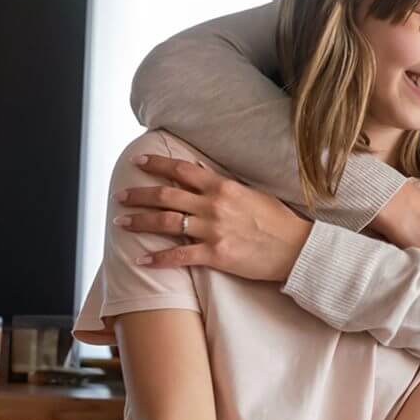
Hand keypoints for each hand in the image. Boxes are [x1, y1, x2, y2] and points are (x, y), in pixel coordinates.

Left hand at [114, 155, 311, 281]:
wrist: (297, 249)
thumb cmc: (280, 221)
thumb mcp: (254, 194)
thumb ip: (226, 188)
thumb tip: (204, 179)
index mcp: (224, 187)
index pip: (182, 170)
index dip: (158, 164)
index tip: (140, 161)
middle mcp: (214, 205)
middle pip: (166, 195)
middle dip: (139, 194)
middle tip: (121, 195)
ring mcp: (213, 230)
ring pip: (166, 222)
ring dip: (140, 221)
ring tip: (122, 221)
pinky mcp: (216, 255)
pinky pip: (179, 255)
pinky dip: (158, 257)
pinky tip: (142, 259)